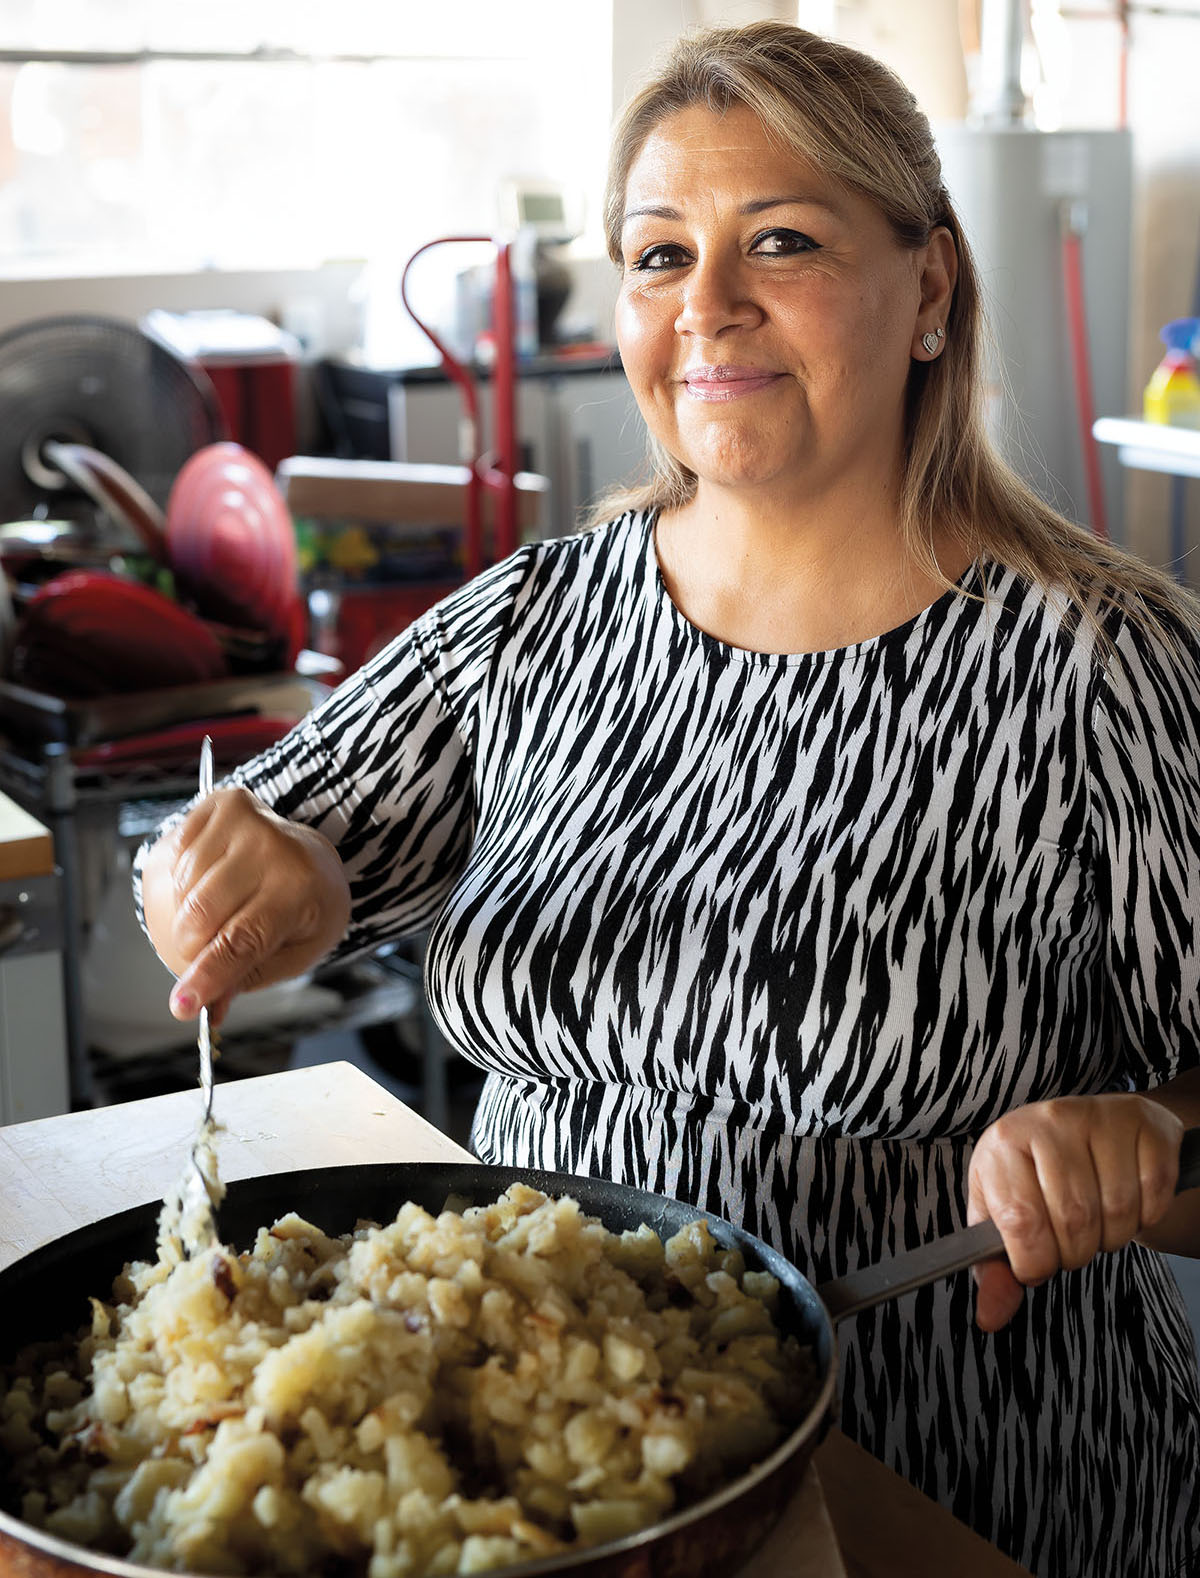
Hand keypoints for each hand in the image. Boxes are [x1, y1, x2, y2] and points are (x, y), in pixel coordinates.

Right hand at [140, 786, 350, 1023]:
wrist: (312, 857)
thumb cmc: (304, 908)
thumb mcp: (294, 953)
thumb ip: (248, 976)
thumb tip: (205, 1007)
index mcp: (299, 889)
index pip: (241, 940)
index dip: (207, 975)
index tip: (181, 1006)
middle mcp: (271, 847)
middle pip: (199, 915)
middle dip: (191, 948)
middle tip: (206, 952)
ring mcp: (244, 821)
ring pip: (181, 889)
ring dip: (186, 914)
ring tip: (222, 909)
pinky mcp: (218, 804)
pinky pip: (173, 857)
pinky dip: (182, 882)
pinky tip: (211, 881)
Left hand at [966, 1094, 1182, 1330]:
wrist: (1080, 1130)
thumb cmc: (1035, 1178)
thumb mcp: (1001, 1216)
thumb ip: (994, 1270)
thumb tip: (991, 1318)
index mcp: (1003, 1144)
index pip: (1021, 1222)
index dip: (1036, 1262)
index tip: (1037, 1264)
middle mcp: (1047, 1120)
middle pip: (1075, 1220)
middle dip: (1076, 1252)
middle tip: (1071, 1242)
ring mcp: (1097, 1114)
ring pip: (1119, 1209)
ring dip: (1113, 1236)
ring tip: (1097, 1222)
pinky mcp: (1142, 1120)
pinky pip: (1155, 1190)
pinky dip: (1147, 1214)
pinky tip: (1128, 1201)